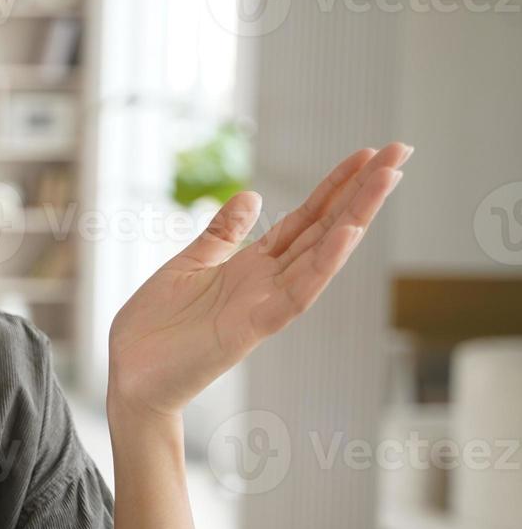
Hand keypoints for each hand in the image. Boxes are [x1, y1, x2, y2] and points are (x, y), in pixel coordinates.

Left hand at [107, 141, 411, 423]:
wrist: (129, 377)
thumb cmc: (156, 328)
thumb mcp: (189, 265)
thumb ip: (222, 234)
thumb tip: (252, 195)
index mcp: (251, 266)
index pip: (305, 219)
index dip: (335, 187)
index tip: (366, 153)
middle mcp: (266, 282)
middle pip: (323, 229)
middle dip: (361, 192)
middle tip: (400, 150)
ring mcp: (263, 305)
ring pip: (320, 255)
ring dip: (355, 217)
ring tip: (386, 179)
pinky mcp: (251, 329)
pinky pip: (296, 295)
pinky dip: (322, 265)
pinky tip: (346, 234)